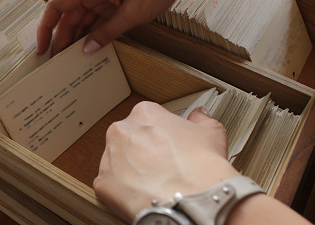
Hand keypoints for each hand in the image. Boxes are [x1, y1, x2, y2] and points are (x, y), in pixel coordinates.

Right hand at [36, 0, 188, 55]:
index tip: (42, 48)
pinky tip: (89, 48)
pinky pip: (96, 18)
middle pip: (68, 16)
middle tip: (58, 63)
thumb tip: (87, 49)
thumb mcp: (133, 13)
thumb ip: (108, 32)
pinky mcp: (113, 0)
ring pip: (82, 19)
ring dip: (76, 38)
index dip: (46, 28)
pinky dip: (92, 33)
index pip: (57, 6)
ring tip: (71, 60)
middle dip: (61, 39)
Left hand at [93, 101, 239, 222]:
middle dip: (143, 152)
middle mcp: (121, 131)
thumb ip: (201, 119)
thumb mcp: (211, 133)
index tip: (168, 147)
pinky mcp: (103, 183)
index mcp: (144, 114)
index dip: (160, 135)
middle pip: (129, 139)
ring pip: (118, 162)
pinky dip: (124, 191)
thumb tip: (198, 117)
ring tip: (154, 183)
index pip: (147, 120)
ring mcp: (109, 157)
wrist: (192, 200)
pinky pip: (111, 185)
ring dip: (132, 171)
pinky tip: (142, 195)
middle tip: (161, 167)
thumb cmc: (201, 167)